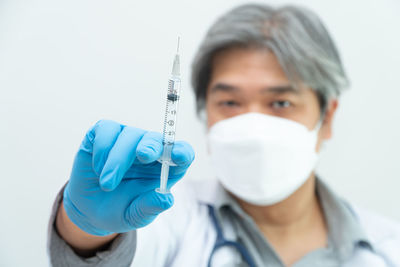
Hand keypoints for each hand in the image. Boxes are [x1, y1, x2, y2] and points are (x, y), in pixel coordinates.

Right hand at [62, 120, 194, 235]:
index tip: (179, 156)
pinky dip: (102, 149)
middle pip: (156, 138)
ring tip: (107, 184)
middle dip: (151, 145)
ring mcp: (128, 139)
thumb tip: (166, 199)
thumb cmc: (119, 210)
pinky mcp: (105, 134)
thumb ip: (149, 208)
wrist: (89, 209)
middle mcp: (150, 150)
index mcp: (166, 168)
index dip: (183, 151)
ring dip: (118, 159)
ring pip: (129, 134)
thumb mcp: (134, 216)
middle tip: (143, 156)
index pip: (182, 152)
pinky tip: (98, 168)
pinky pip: (106, 129)